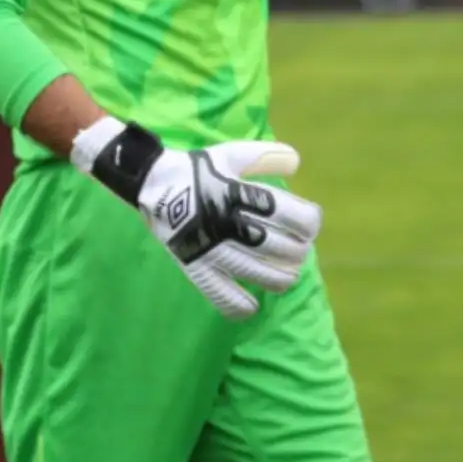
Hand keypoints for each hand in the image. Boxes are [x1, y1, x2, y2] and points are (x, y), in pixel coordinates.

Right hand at [71, 117, 323, 319]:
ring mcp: (210, 248)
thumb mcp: (233, 154)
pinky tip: (252, 306)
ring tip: (287, 276)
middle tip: (298, 251)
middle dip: (298, 251)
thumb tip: (297, 162)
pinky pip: (219, 294)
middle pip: (279, 247)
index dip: (309, 223)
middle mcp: (228, 222)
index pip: (291, 215)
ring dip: (281, 278)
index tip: (309, 225)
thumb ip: (266, 156)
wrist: (152, 184)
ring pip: (257, 272)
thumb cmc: (199, 170)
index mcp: (241, 193)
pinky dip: (239, 305)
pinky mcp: (194, 266)